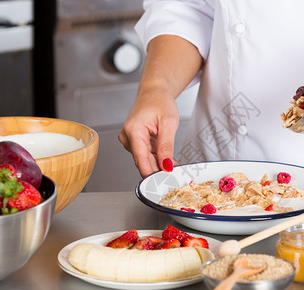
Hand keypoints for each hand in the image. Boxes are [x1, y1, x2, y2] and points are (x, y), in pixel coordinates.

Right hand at [118, 35, 202, 176]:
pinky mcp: (134, 143)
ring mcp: (129, 141)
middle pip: (143, 162)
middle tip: (177, 175)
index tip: (165, 183)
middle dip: (159, 170)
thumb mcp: (168, 123)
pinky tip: (168, 160)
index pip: (141, 160)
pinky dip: (157, 158)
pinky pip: (146, 155)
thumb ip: (166, 147)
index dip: (153, 174)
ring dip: (160, 165)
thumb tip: (166, 166)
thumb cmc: (159, 102)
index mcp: (133, 131)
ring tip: (175, 165)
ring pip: (145, 160)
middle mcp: (127, 137)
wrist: (154, 92)